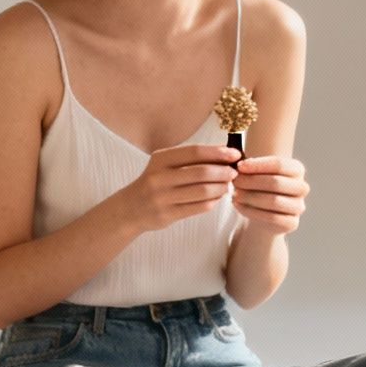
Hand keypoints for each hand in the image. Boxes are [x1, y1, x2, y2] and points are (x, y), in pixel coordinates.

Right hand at [118, 144, 242, 232]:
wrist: (131, 207)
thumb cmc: (156, 182)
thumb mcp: (165, 165)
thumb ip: (190, 159)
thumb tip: (224, 152)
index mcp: (160, 159)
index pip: (194, 152)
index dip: (218, 152)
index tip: (234, 154)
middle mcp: (159, 177)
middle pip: (201, 172)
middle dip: (223, 172)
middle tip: (233, 173)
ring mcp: (162, 197)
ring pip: (203, 191)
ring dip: (221, 188)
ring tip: (227, 186)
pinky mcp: (167, 214)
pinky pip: (199, 207)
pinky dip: (213, 201)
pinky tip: (216, 198)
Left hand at [230, 155, 308, 235]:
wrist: (265, 212)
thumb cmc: (261, 186)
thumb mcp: (258, 173)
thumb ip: (252, 167)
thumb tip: (240, 166)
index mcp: (297, 169)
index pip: (279, 164)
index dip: (258, 165)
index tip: (240, 166)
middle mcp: (302, 187)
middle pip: (276, 182)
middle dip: (252, 181)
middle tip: (235, 181)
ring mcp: (299, 206)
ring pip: (273, 201)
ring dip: (250, 197)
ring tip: (234, 194)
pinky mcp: (292, 222)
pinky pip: (271, 217)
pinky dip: (251, 211)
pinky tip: (238, 205)